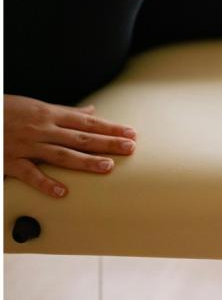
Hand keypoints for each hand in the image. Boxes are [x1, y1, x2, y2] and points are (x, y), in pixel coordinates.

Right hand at [4, 95, 136, 197]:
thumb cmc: (8, 110)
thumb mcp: (38, 106)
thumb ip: (67, 112)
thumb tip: (91, 111)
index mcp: (50, 115)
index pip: (87, 122)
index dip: (110, 128)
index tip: (131, 133)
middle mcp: (43, 129)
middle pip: (80, 137)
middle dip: (107, 143)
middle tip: (130, 148)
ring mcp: (27, 145)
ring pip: (61, 154)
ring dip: (85, 161)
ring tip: (107, 167)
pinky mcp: (10, 161)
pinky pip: (30, 174)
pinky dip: (45, 183)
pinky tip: (61, 192)